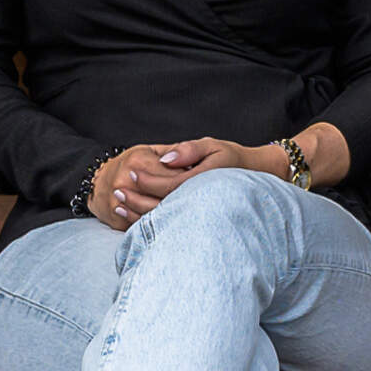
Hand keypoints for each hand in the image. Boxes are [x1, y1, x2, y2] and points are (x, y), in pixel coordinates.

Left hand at [101, 137, 263, 226]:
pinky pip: (170, 225)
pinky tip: (135, 218)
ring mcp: (198, 214)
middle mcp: (200, 201)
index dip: (148, 180)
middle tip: (116, 190)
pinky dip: (150, 223)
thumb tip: (165, 158)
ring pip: (165, 219)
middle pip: (163, 205)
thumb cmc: (231, 158)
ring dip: (139, 213)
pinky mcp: (196, 221)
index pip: (169, 185)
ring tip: (119, 205)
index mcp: (203, 182)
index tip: (131, 172)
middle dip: (136, 199)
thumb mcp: (213, 146)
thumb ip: (189, 150)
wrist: (255, 178)